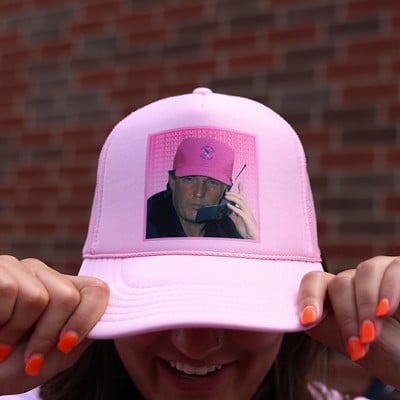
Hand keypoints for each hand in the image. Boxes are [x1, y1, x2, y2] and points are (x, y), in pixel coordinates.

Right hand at [0, 255, 108, 394]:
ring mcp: (17, 267)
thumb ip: (84, 336)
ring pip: (37, 297)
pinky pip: (8, 291)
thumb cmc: (13, 365)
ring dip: (15, 331)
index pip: (97, 290)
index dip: (87, 319)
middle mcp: (43, 273)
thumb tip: (111, 319)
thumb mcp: (56, 356)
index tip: (66, 345)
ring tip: (3, 340)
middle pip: (67, 297)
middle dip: (47, 334)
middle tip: (28, 354)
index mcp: (63, 289)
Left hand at [225, 182, 257, 239]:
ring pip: (241, 202)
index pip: (243, 198)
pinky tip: (228, 205)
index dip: (241, 190)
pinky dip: (234, 208)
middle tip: (226, 192)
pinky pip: (240, 212)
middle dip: (234, 194)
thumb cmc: (246, 229)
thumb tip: (228, 210)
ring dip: (233, 198)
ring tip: (226, 197)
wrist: (252, 238)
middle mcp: (247, 210)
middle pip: (241, 198)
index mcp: (245, 210)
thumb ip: (233, 215)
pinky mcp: (247, 219)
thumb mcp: (237, 221)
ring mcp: (248, 214)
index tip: (239, 183)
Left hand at [298, 256, 399, 388]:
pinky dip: (388, 289)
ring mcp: (381, 270)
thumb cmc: (385, 353)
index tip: (308, 320)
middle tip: (359, 344)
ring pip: (365, 271)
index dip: (308, 297)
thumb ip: (322, 324)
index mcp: (337, 292)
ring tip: (373, 334)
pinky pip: (392, 268)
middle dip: (346, 316)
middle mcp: (356, 278)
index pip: (314, 280)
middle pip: (339, 283)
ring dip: (366, 304)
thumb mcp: (349, 342)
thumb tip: (299, 315)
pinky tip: (386, 309)